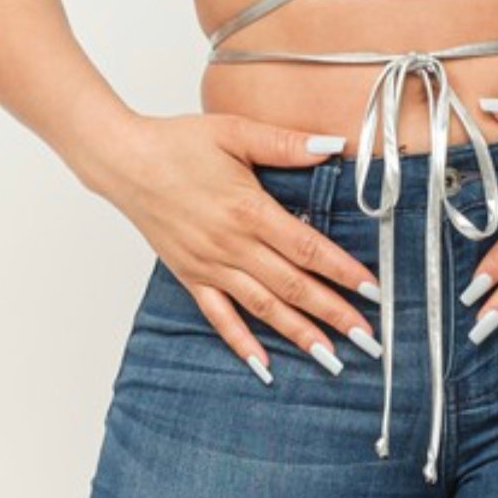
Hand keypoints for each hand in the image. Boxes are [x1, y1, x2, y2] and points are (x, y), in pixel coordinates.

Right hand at [103, 111, 383, 381]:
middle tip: (368, 340)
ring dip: (299, 334)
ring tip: (331, 359)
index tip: (374, 292)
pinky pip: (219, 317)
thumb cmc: (179, 142)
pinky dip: (241, 343)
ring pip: (262, 308)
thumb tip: (333, 146)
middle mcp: (231, 245)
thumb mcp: (235, 131)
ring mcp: (209, 265)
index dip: (343, 272)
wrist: (123, 161)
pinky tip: (264, 365)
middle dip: (334, 314)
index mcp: (248, 210)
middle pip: (292, 286)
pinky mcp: (190, 276)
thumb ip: (285, 143)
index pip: (307, 248)